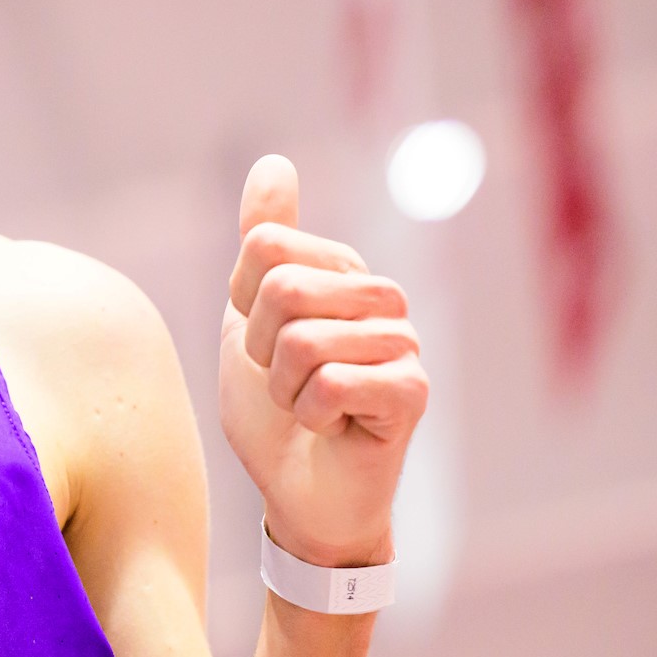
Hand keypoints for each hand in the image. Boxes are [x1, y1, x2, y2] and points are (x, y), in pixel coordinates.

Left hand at [219, 155, 427, 568]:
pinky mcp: (413, 391)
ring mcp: (403, 341)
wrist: (299, 494)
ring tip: (307, 405)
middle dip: (261, 348)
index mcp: (341, 270)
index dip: (243, 304)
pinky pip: (332, 382)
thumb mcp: (247, 317)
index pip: (263, 248)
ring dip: (283, 387)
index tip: (261, 340)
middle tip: (285, 380)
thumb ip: (261, 241)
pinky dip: (310, 414)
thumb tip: (273, 162)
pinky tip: (332, 426)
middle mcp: (379, 296)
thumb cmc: (275, 410)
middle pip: (282, 287)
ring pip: (303, 338)